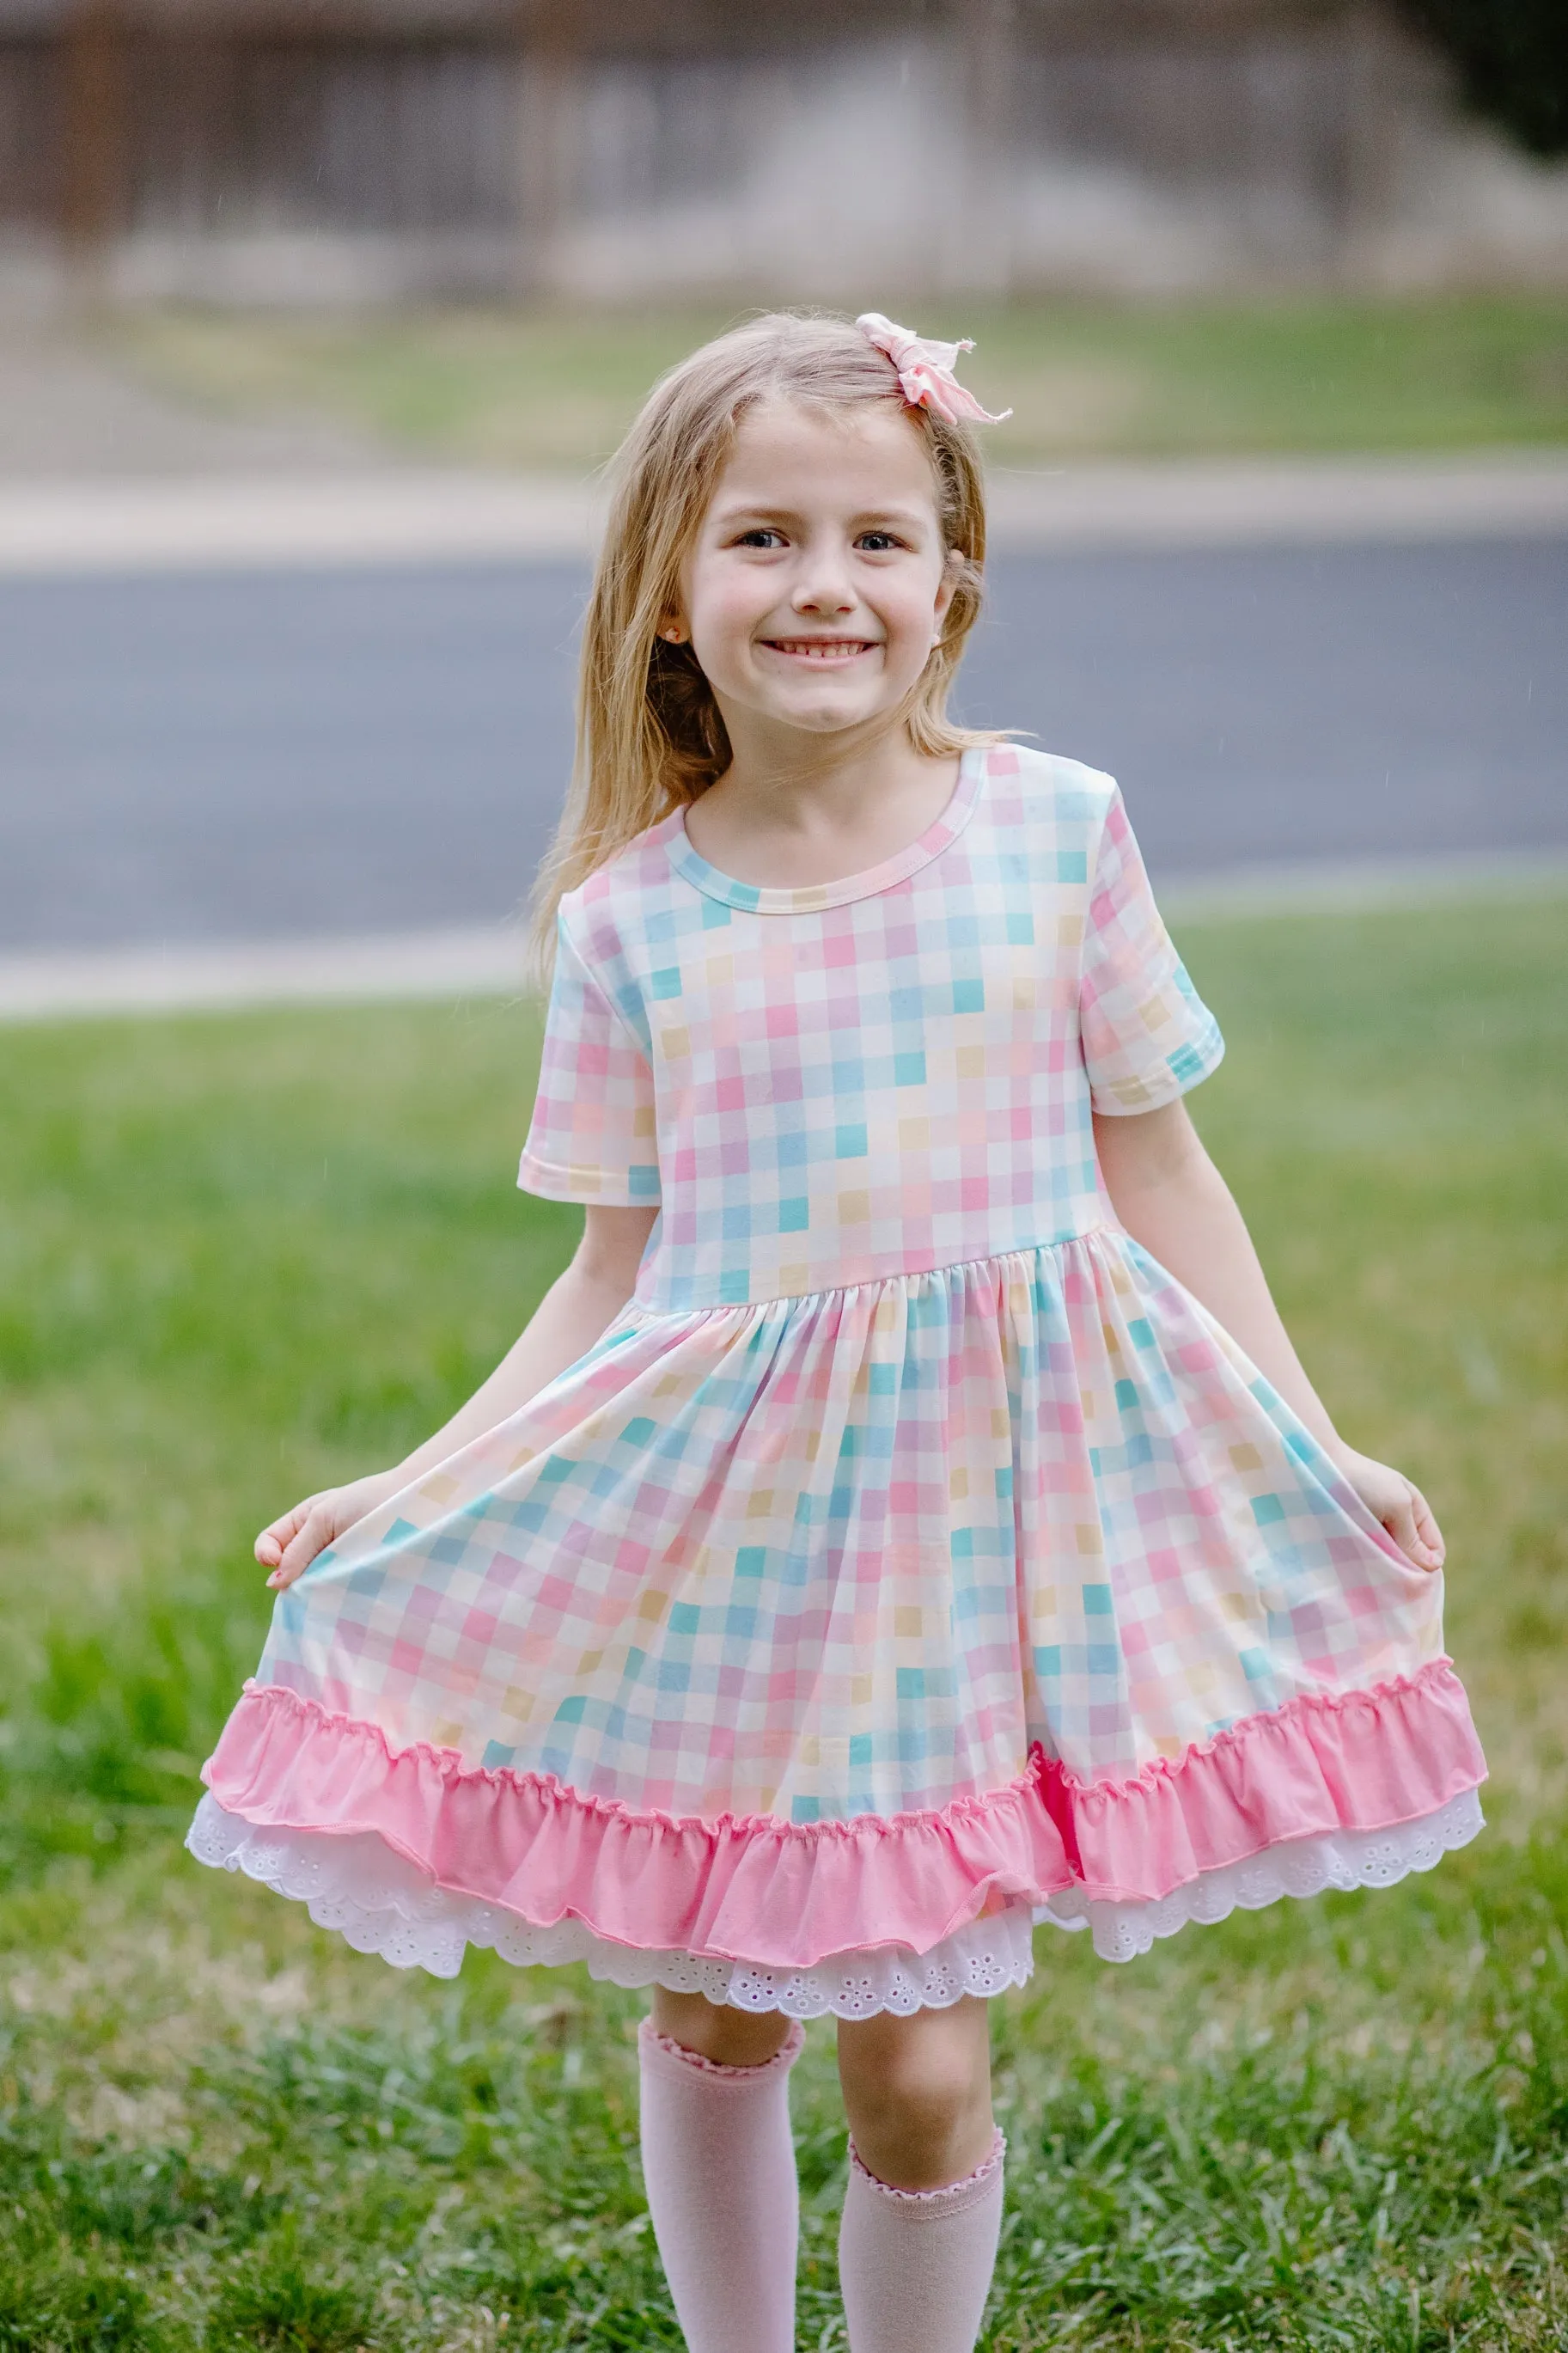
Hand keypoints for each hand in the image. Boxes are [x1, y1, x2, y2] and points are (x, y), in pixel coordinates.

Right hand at [256, 1468, 407, 1589]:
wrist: (416, 1506)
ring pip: (309, 1591)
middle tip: (309, 1580)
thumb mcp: (325, 1517)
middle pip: (286, 1573)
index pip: (268, 1546)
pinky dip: (332, 1602)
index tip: (275, 1562)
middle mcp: (315, 1549)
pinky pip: (333, 1598)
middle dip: (291, 1581)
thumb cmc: (369, 1501)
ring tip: (330, 1589)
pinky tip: (341, 1600)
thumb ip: (299, 1549)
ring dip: (313, 1595)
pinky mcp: (353, 1584)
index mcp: (302, 1525)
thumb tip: (274, 1584)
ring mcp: (333, 1568)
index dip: (267, 1555)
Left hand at [1331, 1446, 1444, 1572]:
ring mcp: (1375, 1533)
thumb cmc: (1363, 1482)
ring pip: (1390, 1563)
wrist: (1318, 1468)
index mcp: (1415, 1512)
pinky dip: (1368, 1567)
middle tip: (1391, 1580)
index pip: (1434, 1550)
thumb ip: (1412, 1537)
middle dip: (1405, 1572)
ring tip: (1374, 1575)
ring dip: (1385, 1571)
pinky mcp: (1354, 1540)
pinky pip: (1369, 1560)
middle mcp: (1397, 1525)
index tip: (1413, 1578)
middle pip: (1412, 1561)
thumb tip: (1435, 1567)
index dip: (1428, 1566)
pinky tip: (1360, 1572)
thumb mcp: (1397, 1506)